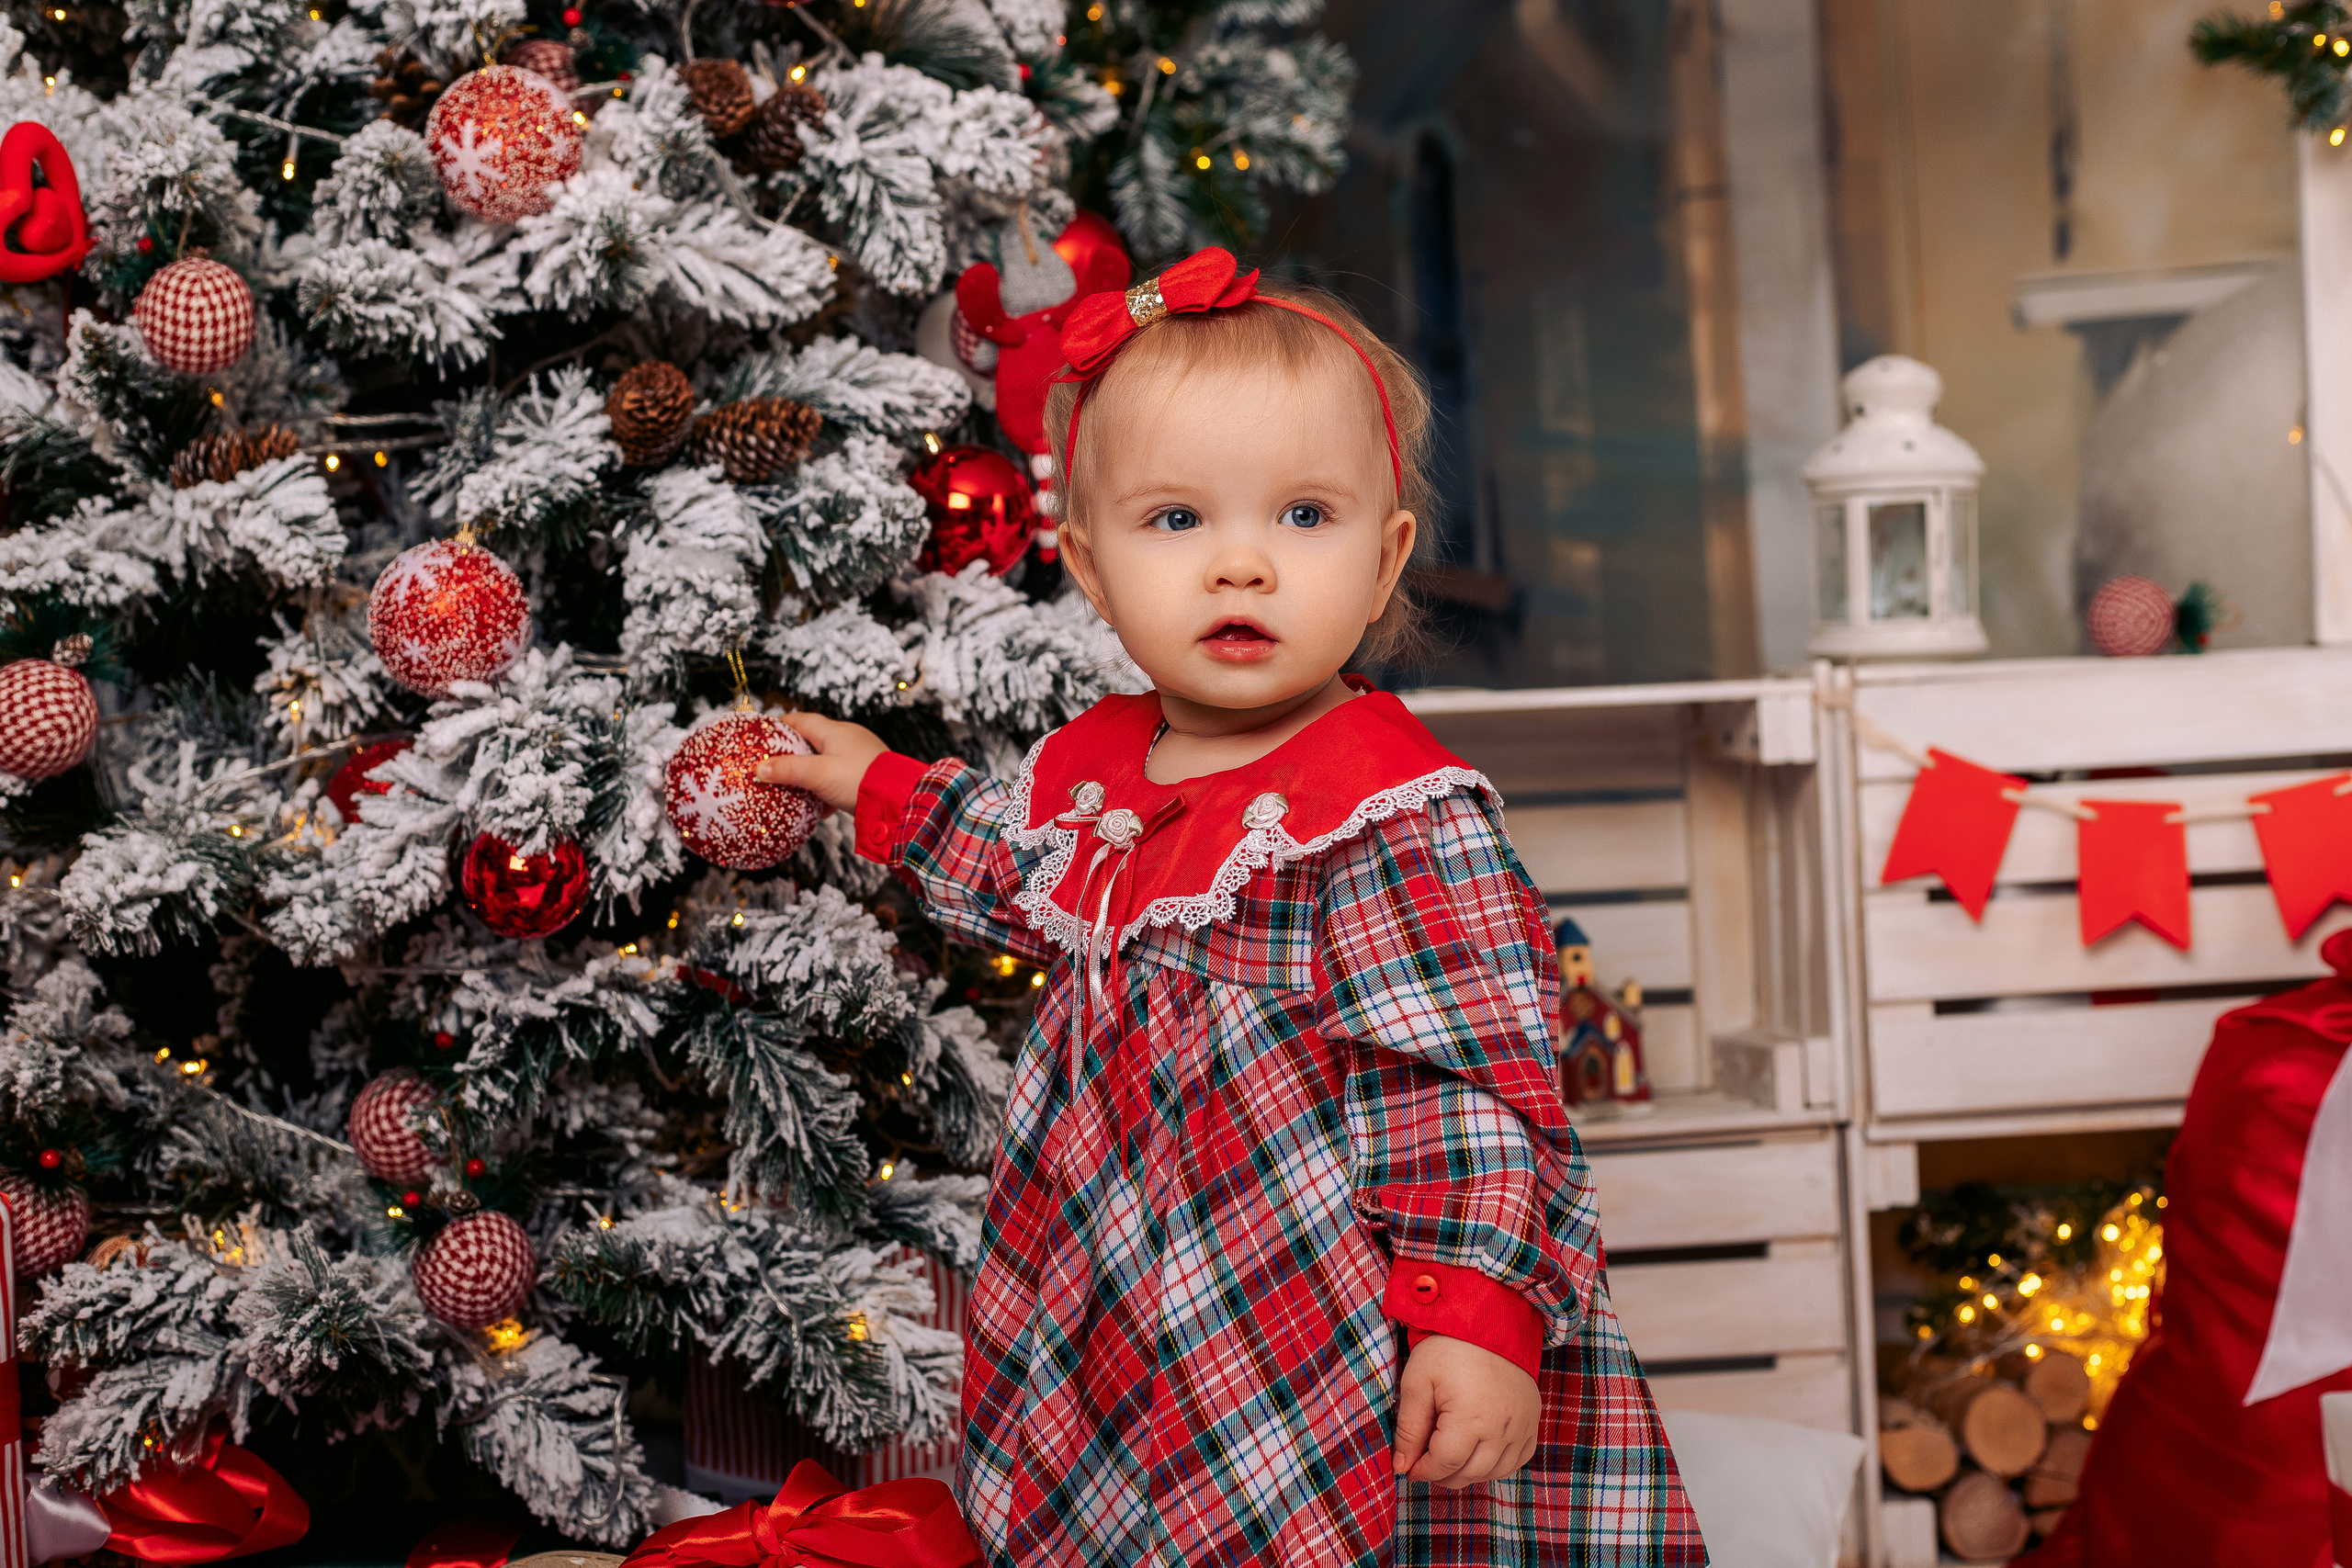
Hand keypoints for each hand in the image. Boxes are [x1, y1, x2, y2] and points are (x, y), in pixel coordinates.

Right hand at [751, 712, 887, 812]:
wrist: (899, 799)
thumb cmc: (858, 779)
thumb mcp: (817, 774)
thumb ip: (787, 770)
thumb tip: (759, 768)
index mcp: (834, 730)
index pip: (801, 720)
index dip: (780, 725)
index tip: (764, 734)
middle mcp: (848, 738)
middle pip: (813, 741)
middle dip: (794, 753)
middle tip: (774, 765)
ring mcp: (860, 756)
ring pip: (827, 762)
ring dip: (811, 775)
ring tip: (794, 789)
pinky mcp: (868, 774)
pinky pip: (841, 779)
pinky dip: (828, 790)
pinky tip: (821, 809)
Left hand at [1391, 1334, 1539, 1488]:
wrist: (1488, 1322)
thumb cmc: (1448, 1348)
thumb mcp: (1417, 1382)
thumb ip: (1409, 1428)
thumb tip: (1402, 1466)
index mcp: (1472, 1419)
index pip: (1445, 1464)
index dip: (1423, 1471)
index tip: (1410, 1466)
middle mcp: (1503, 1428)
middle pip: (1470, 1474)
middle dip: (1442, 1475)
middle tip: (1425, 1462)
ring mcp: (1523, 1427)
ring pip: (1494, 1472)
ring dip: (1468, 1473)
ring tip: (1448, 1457)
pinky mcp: (1533, 1422)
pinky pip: (1517, 1461)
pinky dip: (1495, 1465)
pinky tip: (1477, 1452)